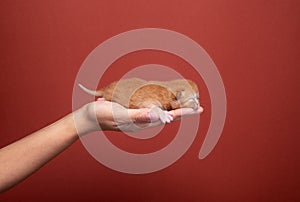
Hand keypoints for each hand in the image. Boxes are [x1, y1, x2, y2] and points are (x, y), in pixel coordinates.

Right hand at [76, 98, 202, 133]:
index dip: (185, 112)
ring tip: (186, 101)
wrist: (89, 117)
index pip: (169, 118)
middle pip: (168, 114)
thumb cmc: (103, 116)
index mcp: (143, 122)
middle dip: (184, 109)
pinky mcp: (133, 110)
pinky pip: (151, 106)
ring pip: (161, 110)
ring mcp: (139, 115)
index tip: (199, 109)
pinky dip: (161, 102)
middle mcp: (144, 119)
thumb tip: (158, 116)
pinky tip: (164, 98)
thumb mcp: (120, 115)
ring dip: (174, 105)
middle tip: (198, 104)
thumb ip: (138, 116)